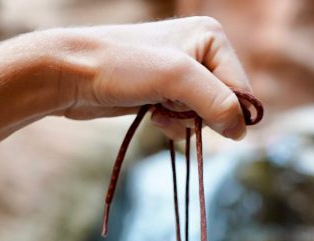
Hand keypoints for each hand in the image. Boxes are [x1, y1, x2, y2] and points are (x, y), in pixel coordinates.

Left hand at [41, 17, 253, 139]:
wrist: (71, 73)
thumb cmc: (121, 67)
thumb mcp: (175, 78)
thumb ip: (215, 101)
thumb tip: (242, 130)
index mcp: (212, 37)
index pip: (242, 89)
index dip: (225, 112)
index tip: (195, 115)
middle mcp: (201, 51)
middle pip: (224, 104)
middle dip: (200, 117)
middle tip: (170, 108)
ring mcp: (182, 73)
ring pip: (204, 116)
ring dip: (184, 124)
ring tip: (157, 113)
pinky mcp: (163, 92)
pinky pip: (184, 120)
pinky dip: (172, 125)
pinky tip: (152, 117)